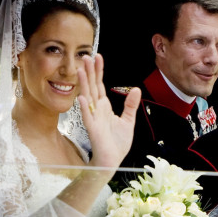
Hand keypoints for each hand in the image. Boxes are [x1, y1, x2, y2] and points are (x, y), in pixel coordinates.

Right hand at [77, 54, 140, 170]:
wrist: (112, 160)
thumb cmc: (117, 143)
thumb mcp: (128, 121)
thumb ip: (130, 105)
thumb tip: (136, 89)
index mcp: (104, 107)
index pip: (100, 85)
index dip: (99, 71)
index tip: (97, 57)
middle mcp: (96, 110)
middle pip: (92, 87)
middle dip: (90, 72)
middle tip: (86, 56)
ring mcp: (93, 119)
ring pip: (87, 98)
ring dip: (84, 84)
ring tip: (81, 70)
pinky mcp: (93, 130)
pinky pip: (87, 117)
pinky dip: (84, 108)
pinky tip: (81, 98)